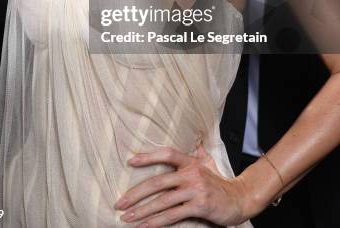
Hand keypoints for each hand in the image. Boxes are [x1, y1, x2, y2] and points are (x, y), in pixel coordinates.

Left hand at [114, 145, 249, 226]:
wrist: (240, 198)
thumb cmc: (219, 183)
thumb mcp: (207, 163)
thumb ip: (196, 153)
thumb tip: (192, 140)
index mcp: (191, 162)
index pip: (167, 154)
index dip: (148, 156)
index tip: (130, 161)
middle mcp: (191, 173)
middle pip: (158, 181)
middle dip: (135, 193)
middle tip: (119, 202)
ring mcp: (195, 190)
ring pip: (162, 201)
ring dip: (142, 211)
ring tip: (126, 217)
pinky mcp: (199, 206)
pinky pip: (173, 215)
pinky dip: (157, 221)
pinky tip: (145, 226)